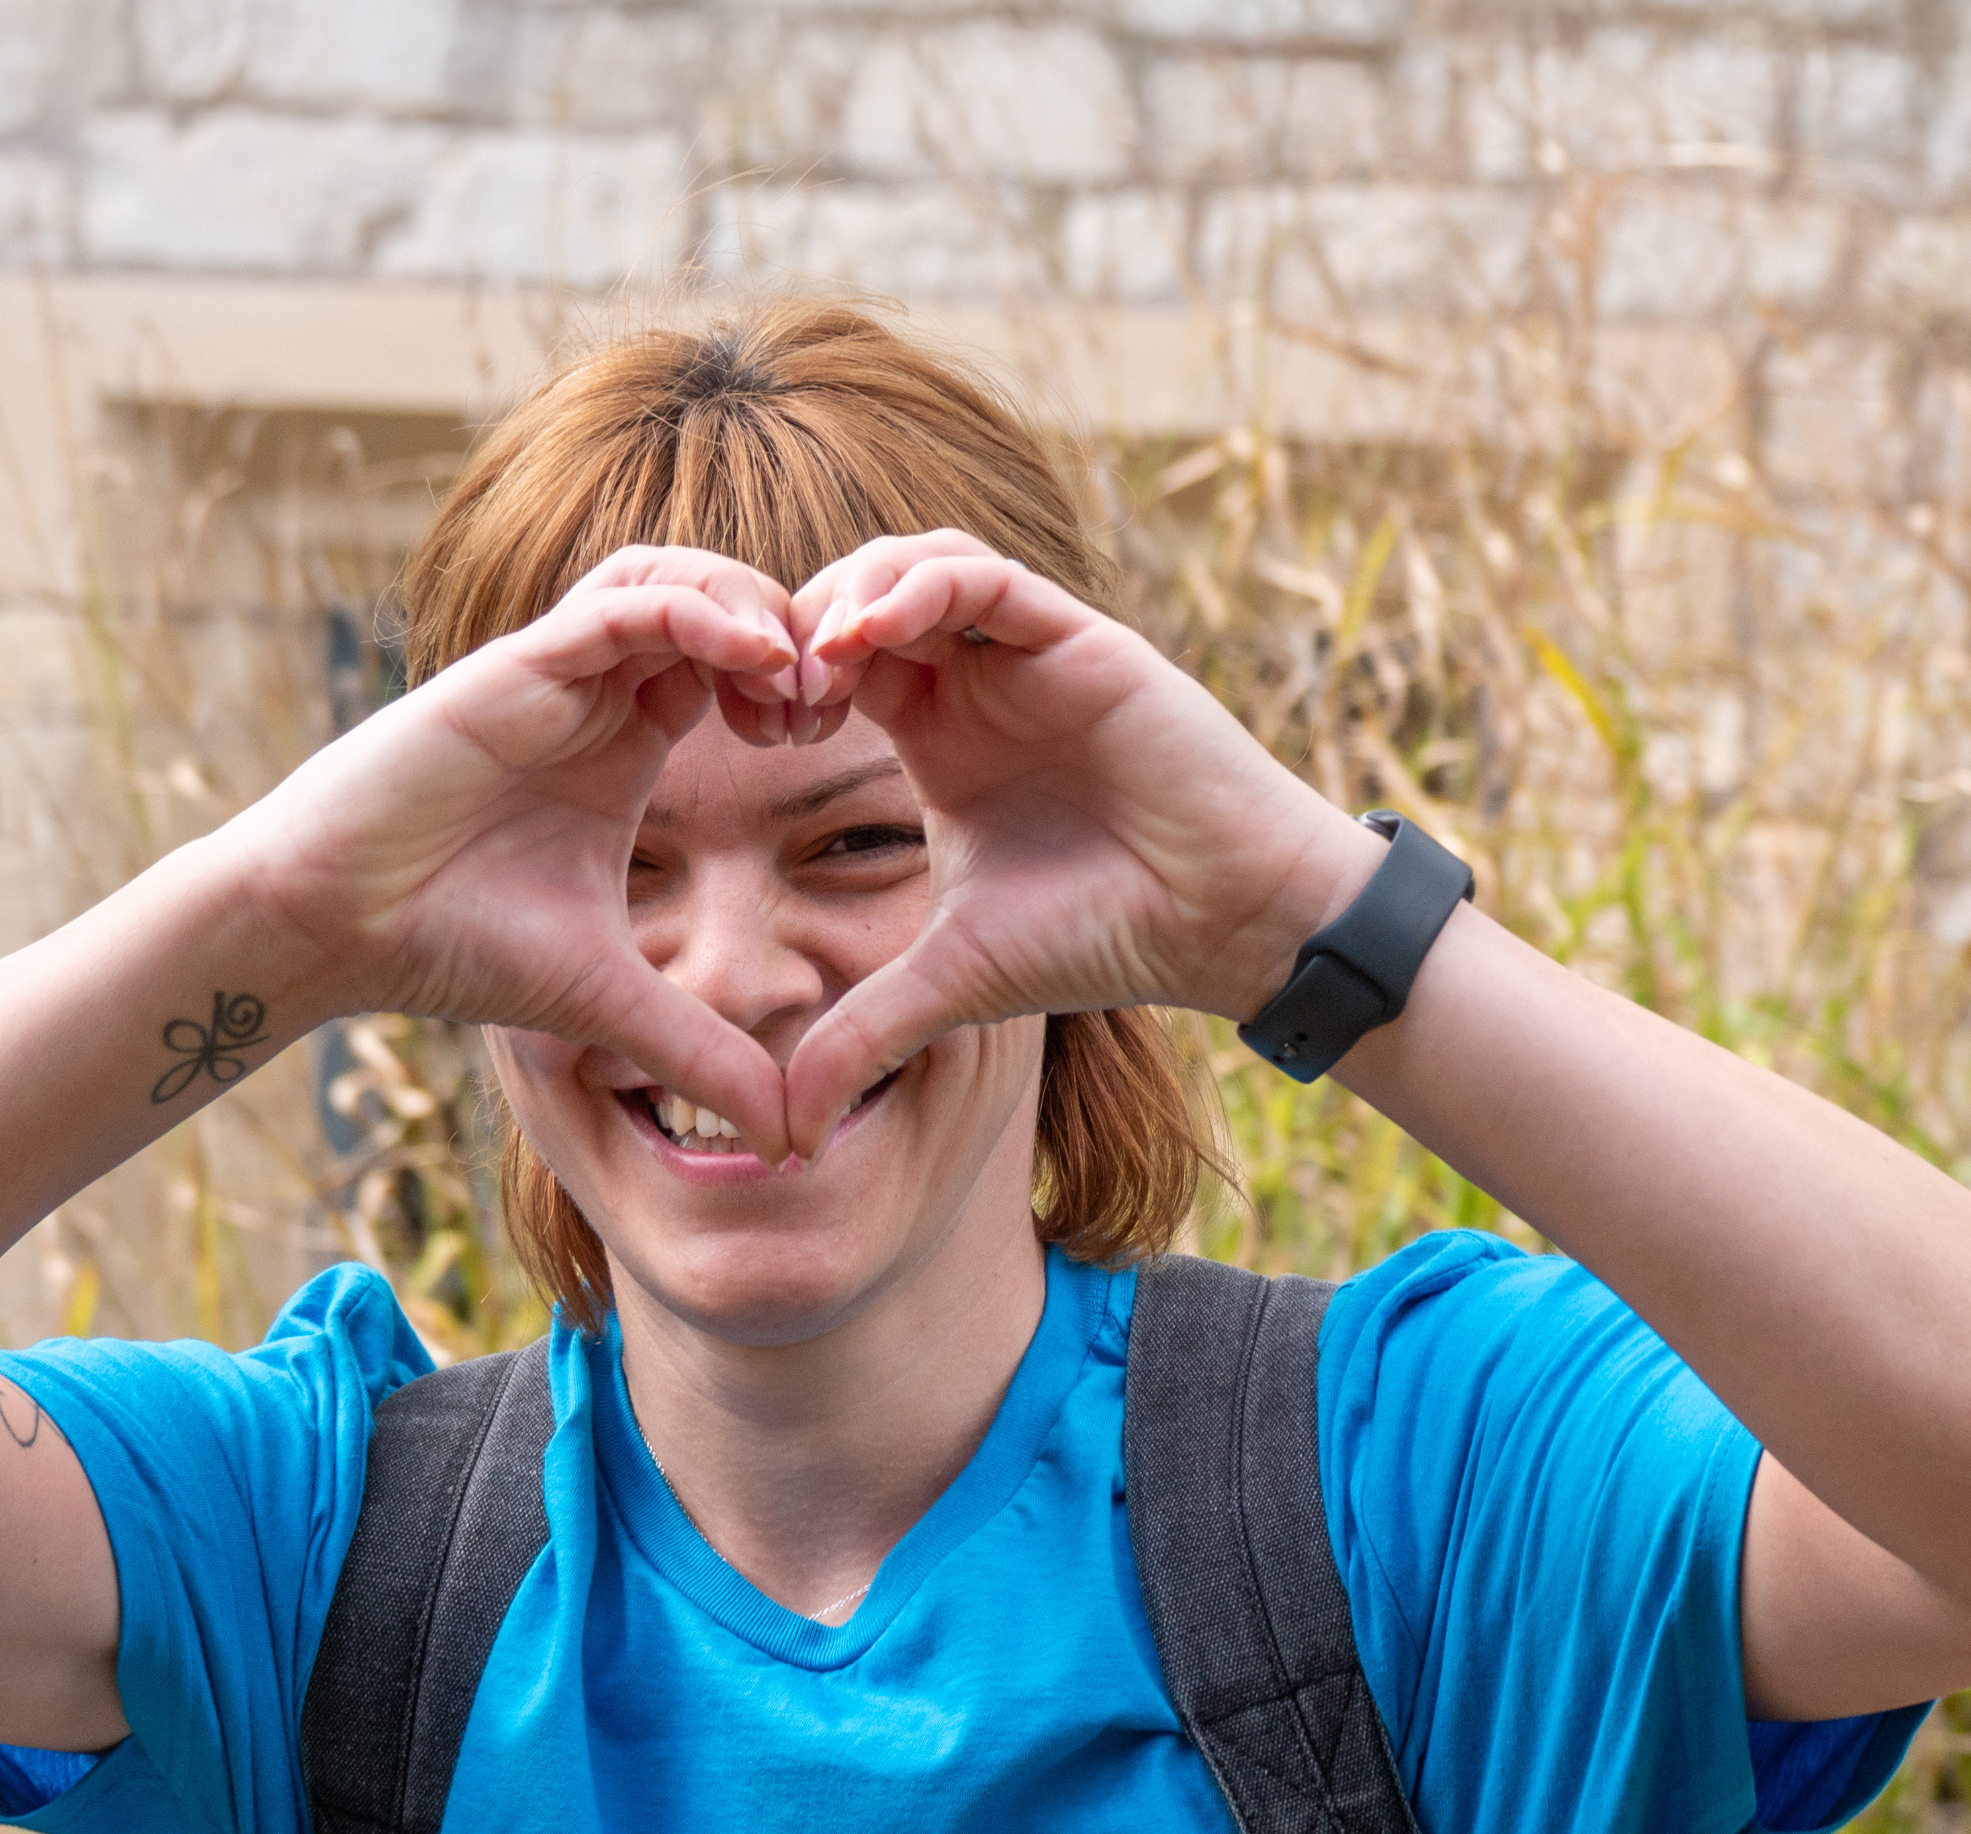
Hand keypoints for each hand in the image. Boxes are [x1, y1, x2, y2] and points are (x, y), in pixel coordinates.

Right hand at [229, 548, 824, 1134]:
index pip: (733, 664)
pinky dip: (696, 613)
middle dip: (790, 631)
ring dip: (749, 605)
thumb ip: (703, 1057)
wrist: (335, 930)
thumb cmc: (451, 947)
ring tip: (796, 674)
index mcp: (625, 743)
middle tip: (829, 701)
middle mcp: (595, 693)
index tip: (830, 740)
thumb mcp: (613, 1007)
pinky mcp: (516, 667)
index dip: (794, 684)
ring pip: (673, 575)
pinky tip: (752, 658)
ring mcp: (555, 671)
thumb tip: (787, 1140)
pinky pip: (622, 602)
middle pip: (717, 598)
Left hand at [778, 534, 1373, 1151]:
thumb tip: (783, 1132)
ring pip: (917, 564)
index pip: (834, 661)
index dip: (778, 681)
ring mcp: (1028, 653)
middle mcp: (978, 682)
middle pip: (859, 592)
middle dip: (797, 626)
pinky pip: (984, 578)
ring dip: (850, 593)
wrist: (1221, 924)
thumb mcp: (951, 985)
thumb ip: (863, 1035)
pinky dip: (920, 587)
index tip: (750, 735)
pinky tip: (871, 634)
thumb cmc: (1103, 938)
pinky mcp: (1079, 639)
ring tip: (812, 662)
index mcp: (937, 738)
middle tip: (765, 694)